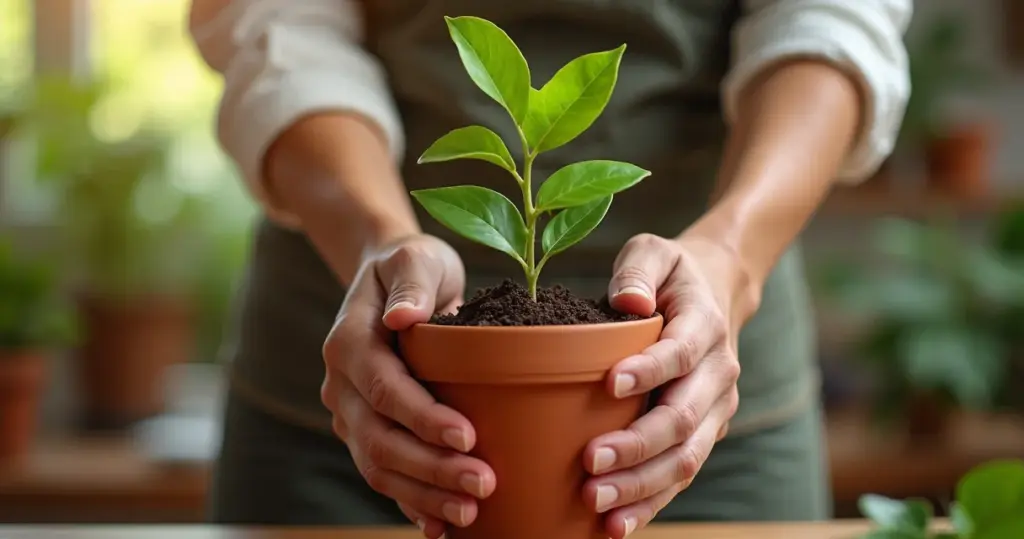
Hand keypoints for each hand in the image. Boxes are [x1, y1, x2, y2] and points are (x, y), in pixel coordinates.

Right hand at [321, 234, 495, 538]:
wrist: (391, 283)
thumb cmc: (413, 267)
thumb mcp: (415, 256)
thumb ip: (412, 283)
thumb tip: (405, 315)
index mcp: (349, 342)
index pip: (384, 388)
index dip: (423, 417)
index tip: (468, 435)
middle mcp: (341, 385)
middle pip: (379, 438)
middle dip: (431, 467)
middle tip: (484, 483)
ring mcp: (349, 413)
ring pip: (378, 465)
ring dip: (423, 493)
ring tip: (469, 511)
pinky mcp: (366, 431)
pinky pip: (383, 474)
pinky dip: (410, 500)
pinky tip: (440, 524)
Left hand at [582, 233, 759, 537]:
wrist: (717, 293)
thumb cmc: (671, 274)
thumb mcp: (653, 251)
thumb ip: (638, 269)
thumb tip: (629, 303)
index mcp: (705, 325)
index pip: (682, 352)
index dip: (649, 370)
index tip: (609, 383)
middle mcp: (719, 373)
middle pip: (683, 419)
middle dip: (638, 446)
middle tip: (589, 464)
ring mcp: (716, 410)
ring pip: (687, 458)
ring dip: (642, 485)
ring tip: (597, 504)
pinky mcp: (704, 434)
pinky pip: (681, 475)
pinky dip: (652, 503)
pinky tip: (616, 526)